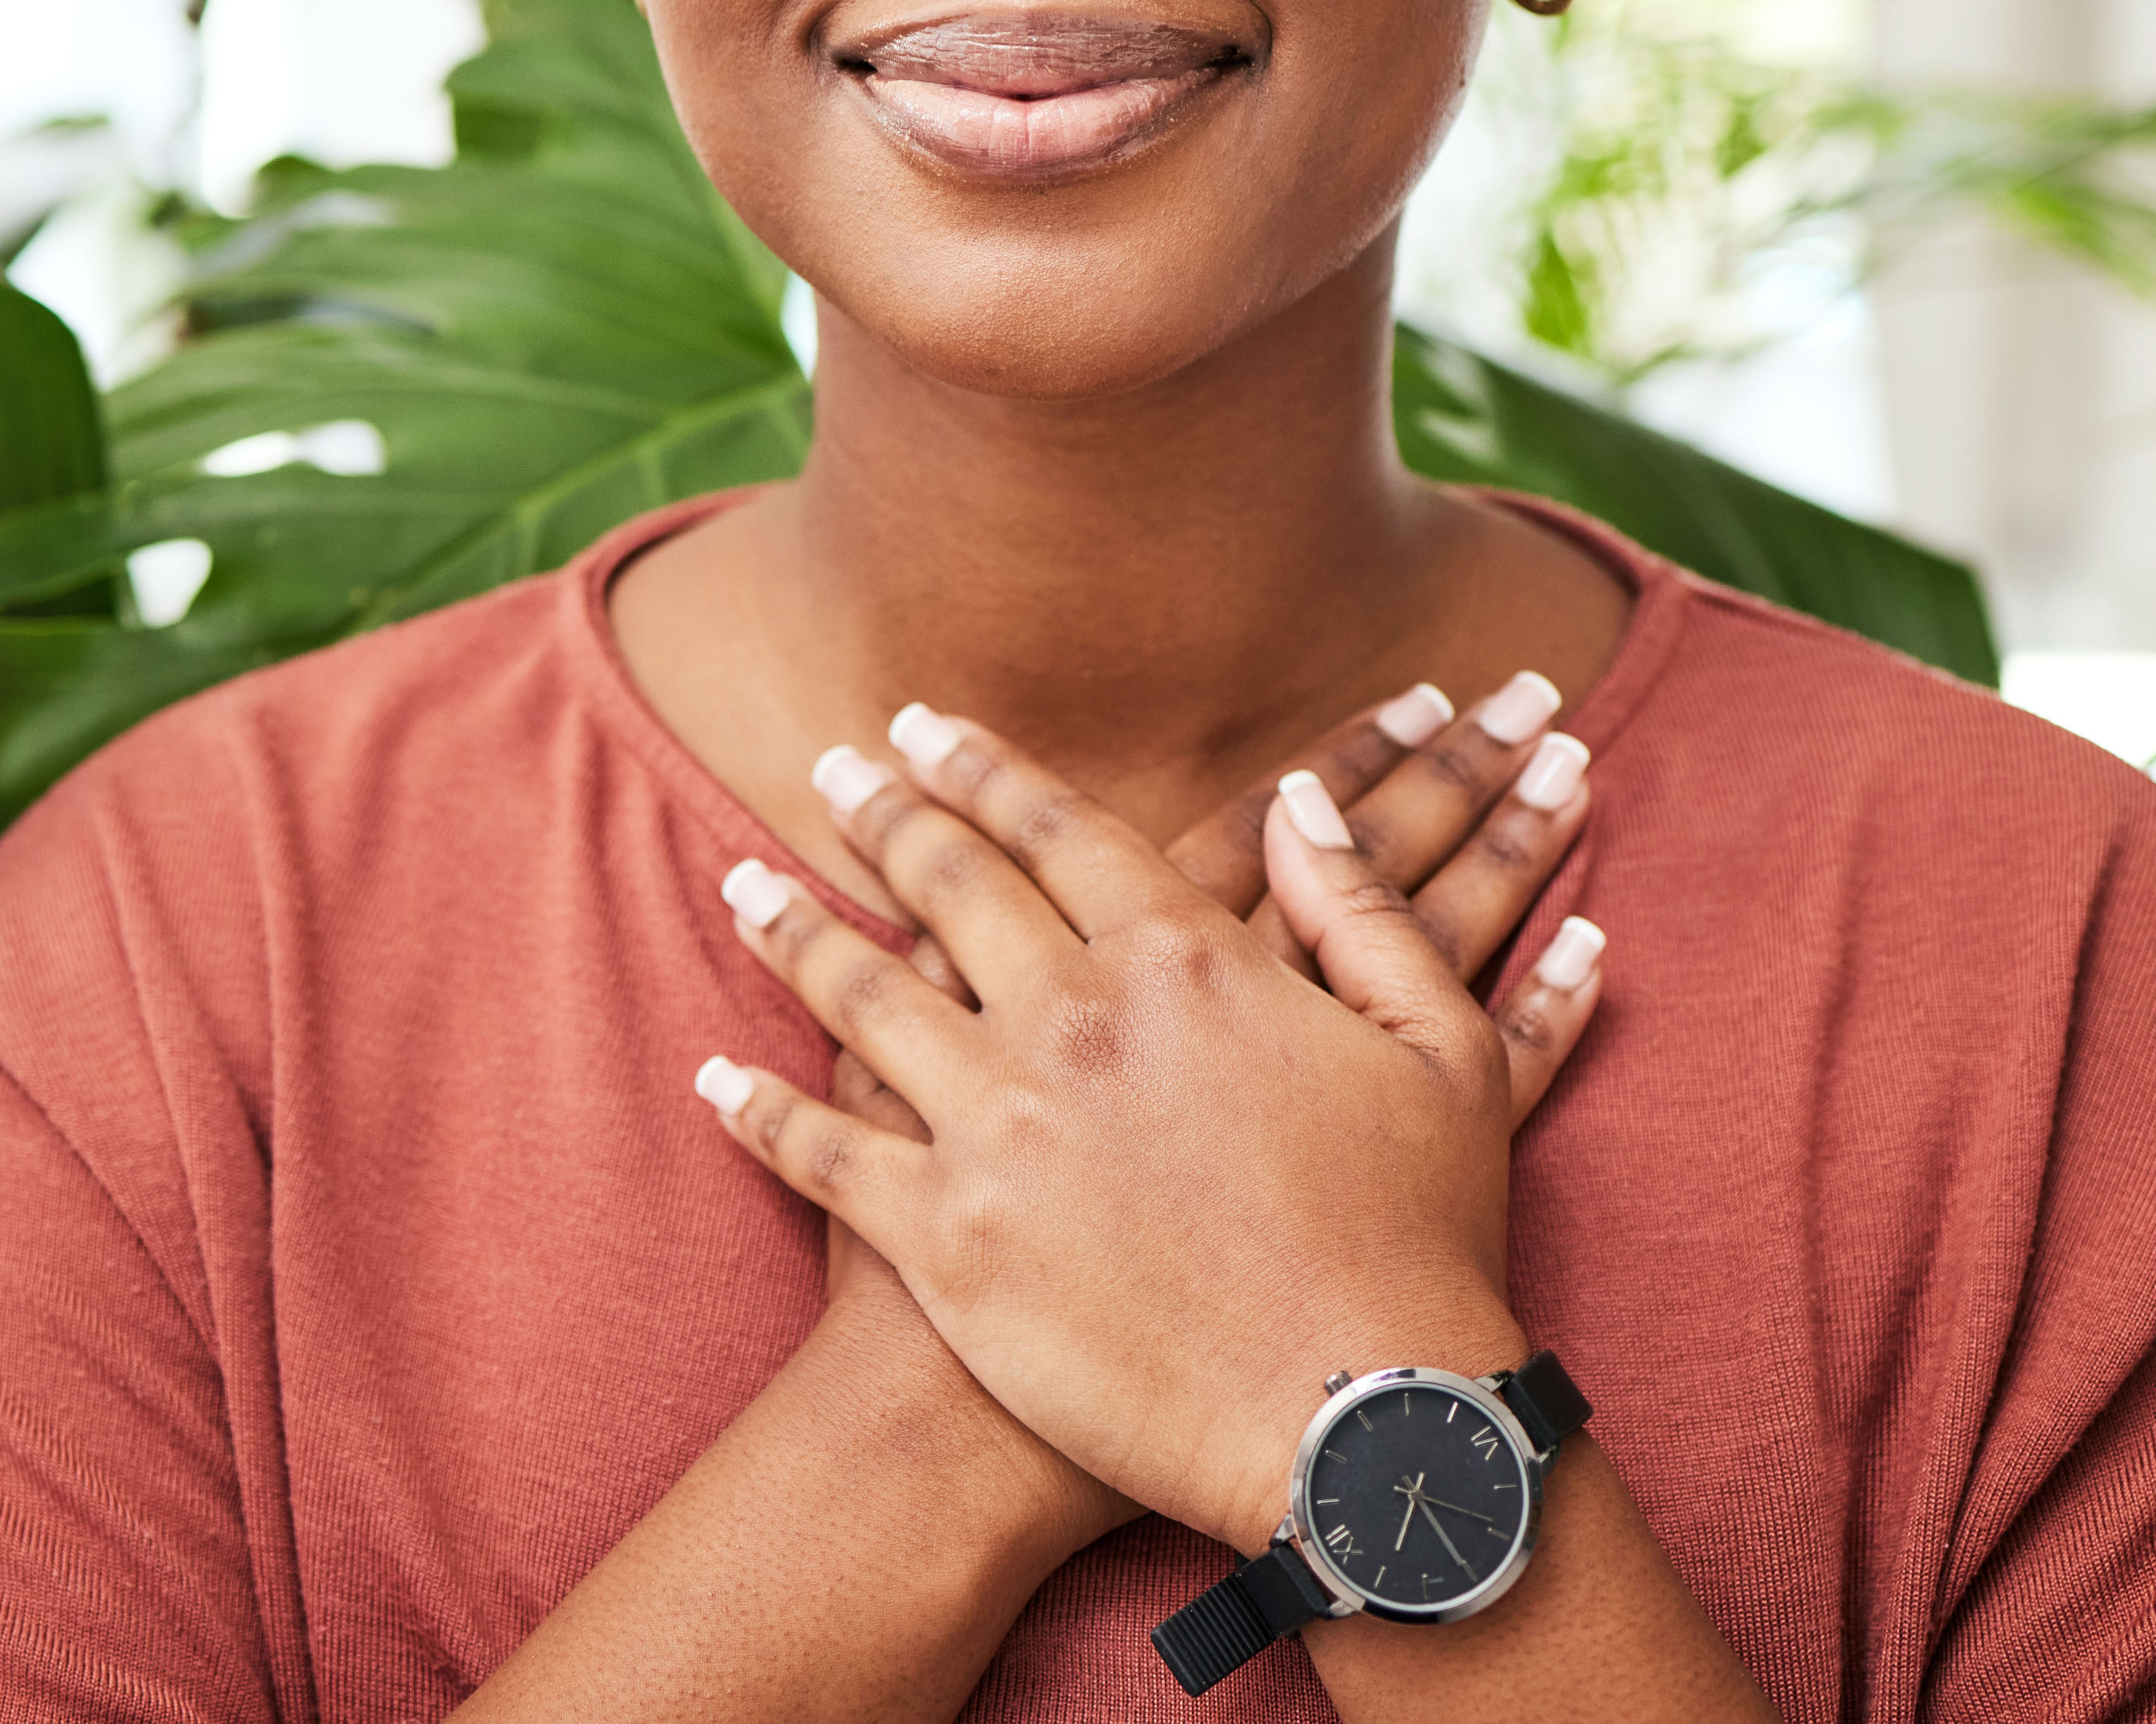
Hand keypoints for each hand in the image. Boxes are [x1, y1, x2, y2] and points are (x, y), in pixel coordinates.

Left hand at [698, 704, 1607, 1552]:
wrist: (1358, 1428)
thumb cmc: (1414, 1241)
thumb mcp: (1441, 1047)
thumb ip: (1365, 910)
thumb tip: (1304, 804)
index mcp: (1183, 958)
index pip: (1057, 829)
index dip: (987, 768)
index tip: (928, 727)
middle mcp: (1072, 1018)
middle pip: (951, 883)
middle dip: (887, 813)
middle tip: (837, 768)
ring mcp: (996, 1125)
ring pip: (863, 997)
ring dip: (795, 931)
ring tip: (744, 886)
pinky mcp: (945, 1240)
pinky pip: (824, 1154)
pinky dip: (759, 1111)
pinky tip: (714, 1079)